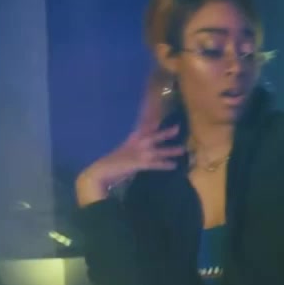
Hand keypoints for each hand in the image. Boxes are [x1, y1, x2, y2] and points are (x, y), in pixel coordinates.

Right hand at [75, 76, 184, 206]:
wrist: (101, 171)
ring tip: (183, 150)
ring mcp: (138, 154)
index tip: (162, 113)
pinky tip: (173, 165)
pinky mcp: (139, 164)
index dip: (153, 120)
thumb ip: (135, 146)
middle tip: (178, 128)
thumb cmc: (114, 162)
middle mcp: (135, 144)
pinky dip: (165, 164)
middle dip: (165, 132)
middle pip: (153, 136)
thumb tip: (147, 145)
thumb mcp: (125, 151)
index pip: (144, 127)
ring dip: (171, 150)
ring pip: (158, 151)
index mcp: (131, 139)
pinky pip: (155, 164)